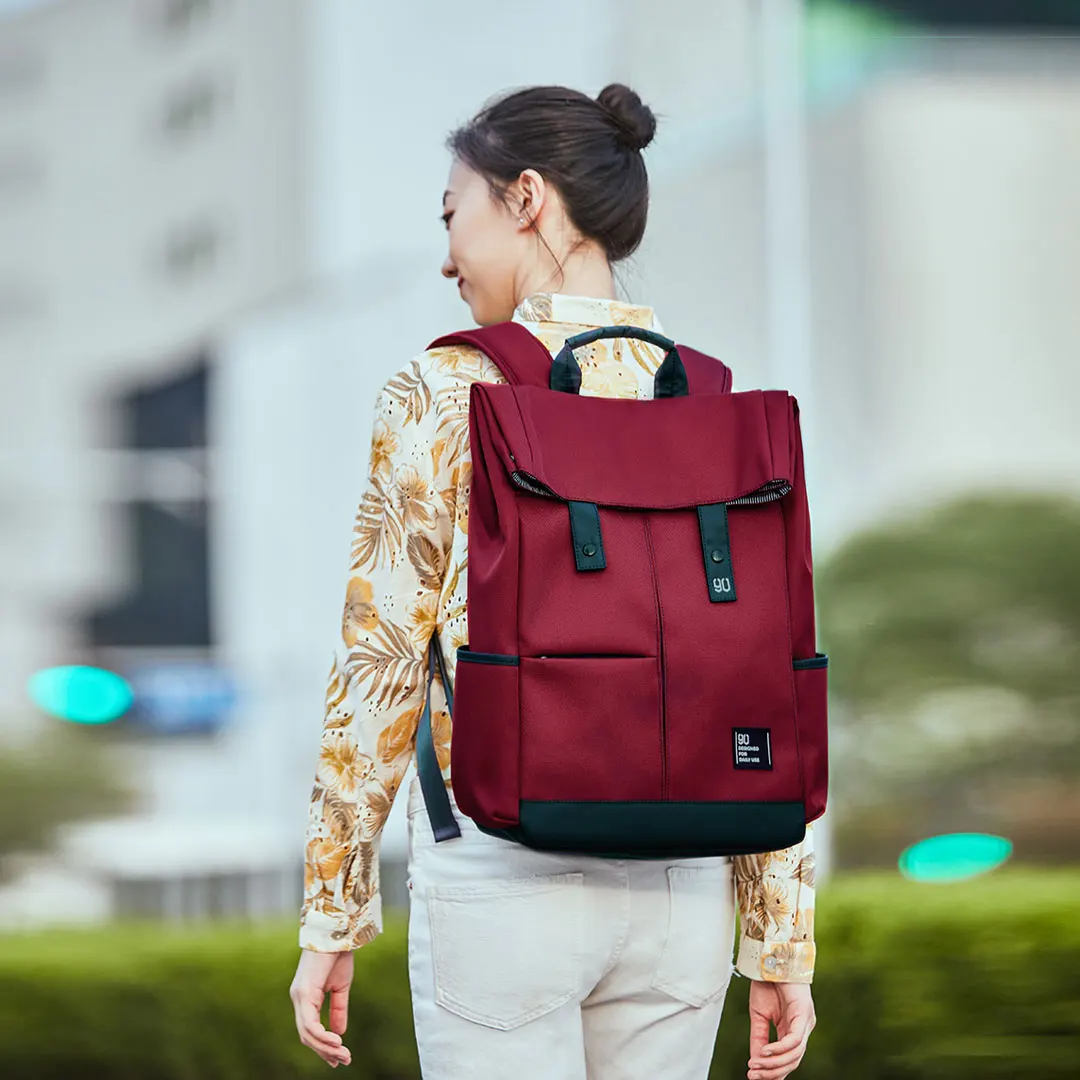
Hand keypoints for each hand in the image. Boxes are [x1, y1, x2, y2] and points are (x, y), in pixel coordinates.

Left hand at [290, 947, 353, 1067]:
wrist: (336, 933)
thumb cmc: (338, 956)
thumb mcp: (340, 988)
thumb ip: (338, 1009)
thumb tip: (339, 1034)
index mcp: (305, 997)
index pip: (310, 1029)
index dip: (323, 1046)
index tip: (338, 1058)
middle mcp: (298, 998)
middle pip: (307, 1035)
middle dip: (325, 1051)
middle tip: (343, 1061)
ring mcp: (299, 996)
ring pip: (307, 1033)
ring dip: (325, 1047)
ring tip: (342, 1054)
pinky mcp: (303, 993)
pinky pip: (309, 1023)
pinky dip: (322, 1036)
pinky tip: (336, 1042)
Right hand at [746, 980, 815, 1079]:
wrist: (770, 958)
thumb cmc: (766, 984)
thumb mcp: (759, 1015)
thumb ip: (760, 1038)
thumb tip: (755, 1062)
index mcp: (794, 1029)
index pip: (788, 1059)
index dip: (773, 1071)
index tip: (754, 1078)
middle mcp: (803, 1028)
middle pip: (793, 1061)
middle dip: (772, 1072)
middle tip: (752, 1076)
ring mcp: (806, 1022)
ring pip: (795, 1054)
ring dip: (774, 1064)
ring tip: (755, 1066)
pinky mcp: (804, 1014)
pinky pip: (794, 1040)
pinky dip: (779, 1049)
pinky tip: (765, 1052)